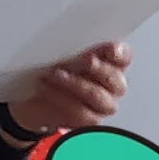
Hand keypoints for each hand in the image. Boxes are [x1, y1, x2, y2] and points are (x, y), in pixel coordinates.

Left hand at [4, 41, 132, 138]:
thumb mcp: (62, 52)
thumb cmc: (55, 70)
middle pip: (115, 79)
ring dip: (76, 84)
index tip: (111, 49)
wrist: (34, 96)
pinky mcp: (89, 120)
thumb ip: (75, 46)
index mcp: (112, 63)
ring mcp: (103, 104)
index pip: (124, 57)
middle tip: (84, 60)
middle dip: (98, 69)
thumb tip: (74, 38)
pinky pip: (81, 114)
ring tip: (55, 74)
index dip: (120, 53)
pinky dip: (62, 100)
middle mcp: (113, 85)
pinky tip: (47, 89)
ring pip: (98, 97)